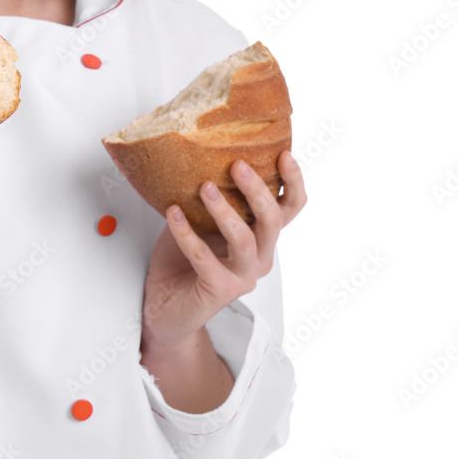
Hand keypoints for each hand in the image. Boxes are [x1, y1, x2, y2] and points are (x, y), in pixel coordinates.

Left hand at [142, 151, 305, 349]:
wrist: (166, 306)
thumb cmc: (183, 259)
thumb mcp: (199, 219)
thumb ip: (208, 194)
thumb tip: (198, 152)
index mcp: (261, 237)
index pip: (289, 208)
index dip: (292, 182)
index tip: (283, 154)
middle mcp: (259, 258)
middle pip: (272, 221)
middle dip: (257, 190)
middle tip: (237, 165)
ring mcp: (241, 277)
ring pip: (244, 240)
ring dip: (224, 211)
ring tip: (204, 187)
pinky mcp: (219, 290)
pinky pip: (204, 258)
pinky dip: (186, 233)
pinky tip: (173, 213)